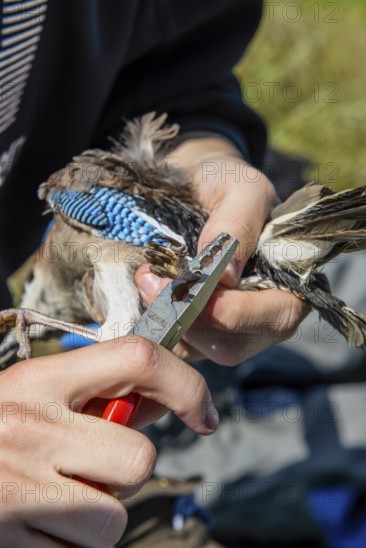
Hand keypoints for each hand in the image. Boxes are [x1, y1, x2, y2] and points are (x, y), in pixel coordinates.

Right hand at [0, 338, 216, 547]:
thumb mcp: (36, 393)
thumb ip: (100, 392)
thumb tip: (168, 398)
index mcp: (39, 382)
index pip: (136, 358)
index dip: (185, 383)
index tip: (202, 413)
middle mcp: (28, 430)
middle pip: (137, 459)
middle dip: (125, 472)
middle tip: (89, 468)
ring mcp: (17, 491)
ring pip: (113, 520)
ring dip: (97, 518)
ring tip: (55, 500)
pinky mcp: (11, 542)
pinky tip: (37, 525)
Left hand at [135, 137, 307, 364]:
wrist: (196, 188)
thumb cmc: (228, 185)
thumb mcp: (241, 189)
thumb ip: (239, 224)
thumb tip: (226, 276)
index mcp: (290, 286)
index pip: (276, 317)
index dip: (237, 312)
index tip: (194, 287)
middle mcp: (262, 317)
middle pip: (234, 345)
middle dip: (191, 320)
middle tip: (151, 282)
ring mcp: (226, 329)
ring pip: (200, 350)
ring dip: (167, 322)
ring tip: (143, 282)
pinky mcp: (194, 332)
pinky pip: (176, 345)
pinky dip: (155, 326)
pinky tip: (140, 296)